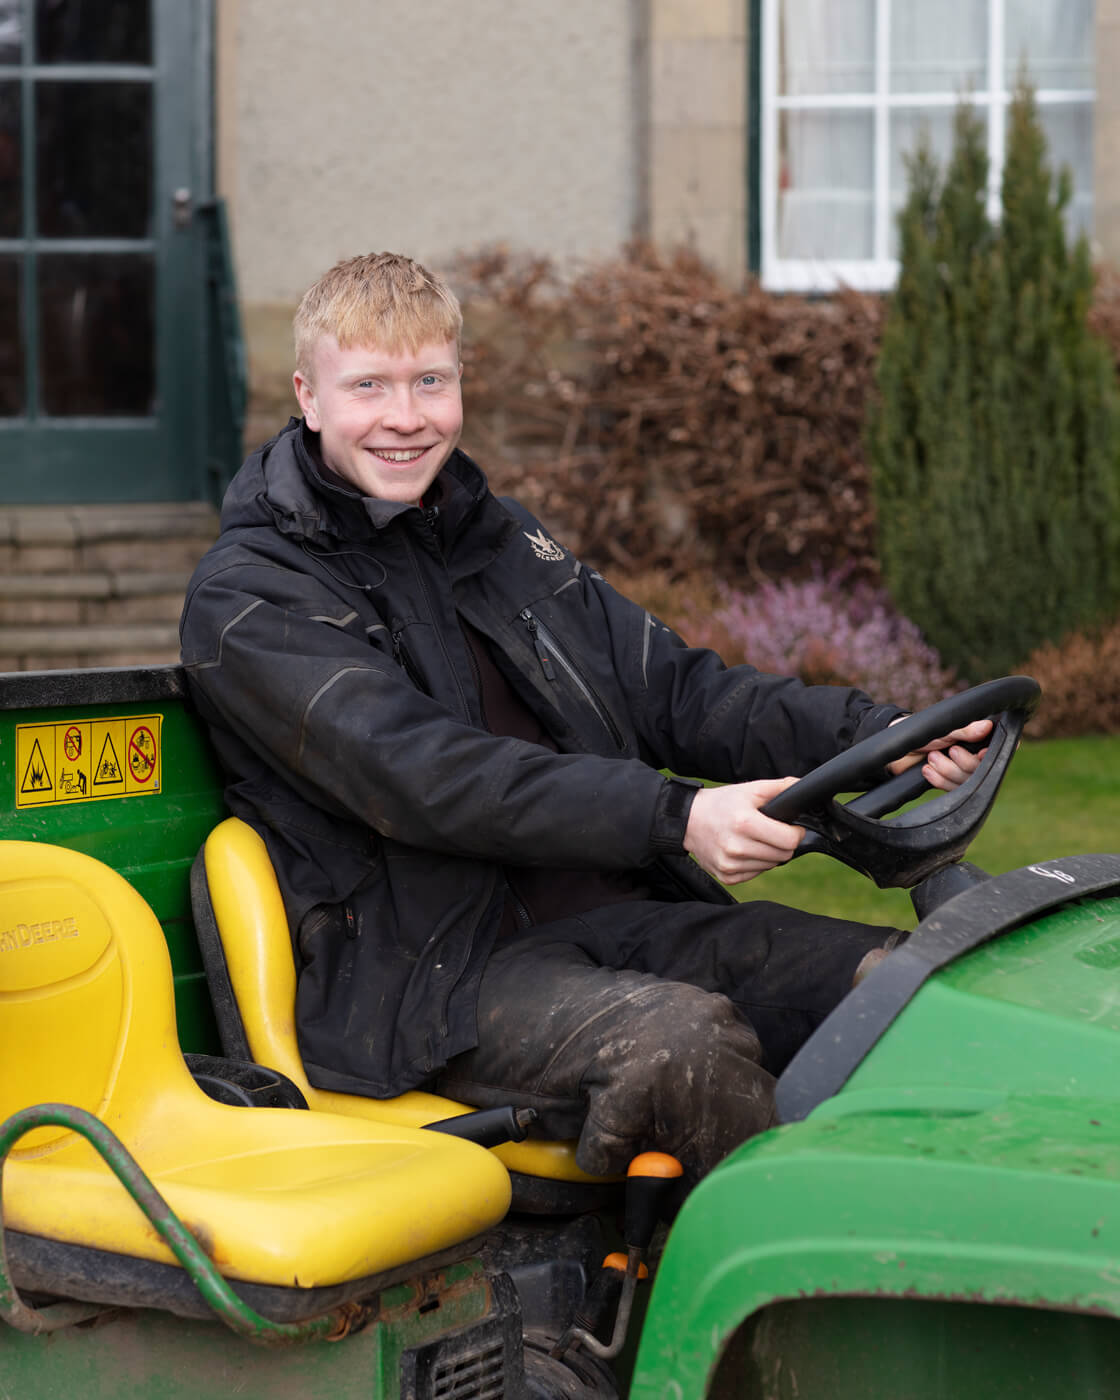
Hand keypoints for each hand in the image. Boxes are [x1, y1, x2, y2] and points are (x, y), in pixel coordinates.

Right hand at [684, 778, 805, 885]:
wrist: (688, 820)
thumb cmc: (722, 803)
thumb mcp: (750, 789)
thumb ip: (780, 788)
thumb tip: (804, 789)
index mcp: (745, 823)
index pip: (789, 841)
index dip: (796, 833)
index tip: (791, 827)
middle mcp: (736, 847)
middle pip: (783, 855)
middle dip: (783, 843)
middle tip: (772, 832)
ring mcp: (730, 864)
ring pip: (771, 866)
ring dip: (769, 854)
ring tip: (754, 839)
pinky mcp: (726, 876)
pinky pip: (755, 874)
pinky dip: (755, 864)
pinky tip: (744, 850)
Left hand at [886, 717, 992, 791]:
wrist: (898, 748)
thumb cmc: (923, 731)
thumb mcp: (944, 729)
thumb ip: (964, 730)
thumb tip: (987, 727)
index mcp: (976, 740)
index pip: (993, 751)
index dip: (989, 755)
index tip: (981, 753)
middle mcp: (972, 756)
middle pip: (981, 770)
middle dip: (961, 763)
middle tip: (946, 751)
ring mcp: (961, 772)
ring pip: (967, 782)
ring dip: (948, 771)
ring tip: (931, 758)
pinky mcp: (950, 784)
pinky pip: (953, 790)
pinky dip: (940, 781)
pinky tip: (928, 770)